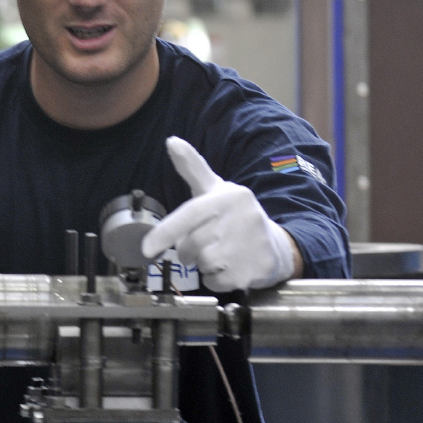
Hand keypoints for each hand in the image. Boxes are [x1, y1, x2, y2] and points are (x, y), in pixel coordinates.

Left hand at [140, 136, 297, 291]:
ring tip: (221, 254)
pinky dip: (216, 279)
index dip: (166, 232)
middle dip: (189, 250)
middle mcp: (241, 218)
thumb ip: (192, 167)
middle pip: (191, 245)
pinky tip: (231, 267)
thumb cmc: (235, 216)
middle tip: (203, 244)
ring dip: (203, 265)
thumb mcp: (215, 189)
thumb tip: (171, 140)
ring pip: (202, 264)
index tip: (147, 248)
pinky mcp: (253, 270)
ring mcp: (249, 245)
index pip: (190, 215)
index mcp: (227, 197)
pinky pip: (215, 282)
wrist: (275, 245)